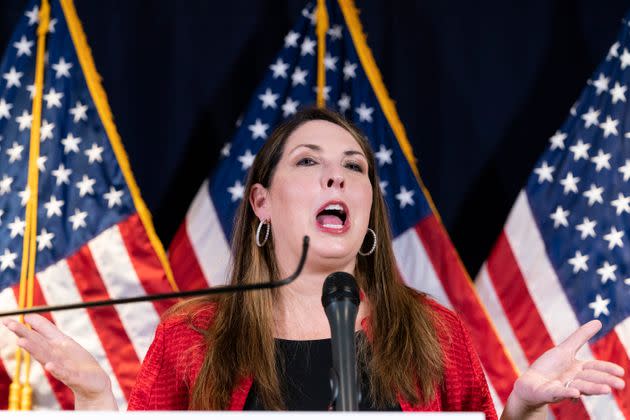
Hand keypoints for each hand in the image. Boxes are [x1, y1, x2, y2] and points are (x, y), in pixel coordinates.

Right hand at [2, 314, 116, 409]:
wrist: (94, 382)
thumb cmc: (76, 361)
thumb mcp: (62, 341)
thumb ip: (46, 329)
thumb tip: (28, 316)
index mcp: (52, 347)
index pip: (35, 335)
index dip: (23, 327)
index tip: (6, 320)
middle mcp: (53, 357)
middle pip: (37, 344)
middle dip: (24, 334)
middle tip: (9, 324)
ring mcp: (62, 367)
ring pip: (46, 358)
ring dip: (34, 350)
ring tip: (21, 341)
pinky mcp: (74, 378)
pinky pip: (64, 373)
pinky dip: (56, 369)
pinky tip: (49, 365)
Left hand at [508, 320, 624, 415]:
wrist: (530, 383)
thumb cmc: (549, 366)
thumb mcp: (565, 349)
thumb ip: (581, 337)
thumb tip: (598, 321)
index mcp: (578, 370)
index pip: (595, 368)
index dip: (607, 369)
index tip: (621, 371)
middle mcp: (574, 380)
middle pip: (591, 379)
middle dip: (605, 381)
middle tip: (621, 384)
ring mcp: (563, 388)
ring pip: (579, 388)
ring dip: (593, 389)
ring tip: (606, 390)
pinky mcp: (550, 393)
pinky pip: (559, 393)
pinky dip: (567, 393)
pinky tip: (575, 393)